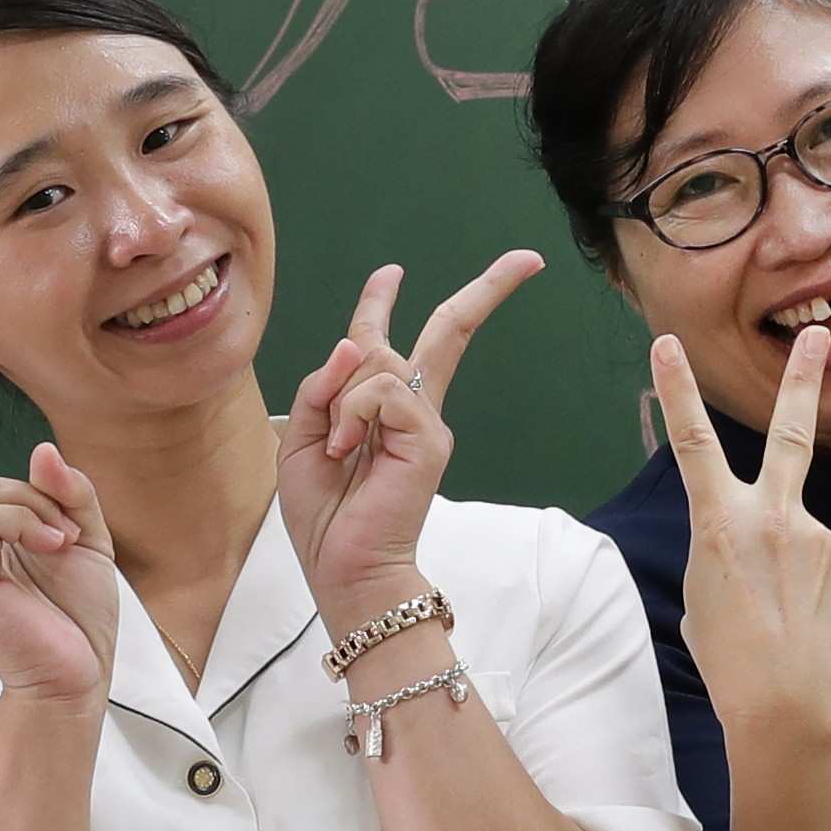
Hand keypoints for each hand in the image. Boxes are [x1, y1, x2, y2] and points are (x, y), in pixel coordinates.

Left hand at [278, 248, 541, 618]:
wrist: (345, 570)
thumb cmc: (325, 515)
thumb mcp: (303, 437)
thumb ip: (322, 387)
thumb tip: (353, 341)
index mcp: (383, 409)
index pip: (389, 342)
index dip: (384, 301)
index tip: (392, 271)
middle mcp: (415, 409)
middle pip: (449, 330)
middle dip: (486, 290)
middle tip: (527, 260)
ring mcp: (428, 423)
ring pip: (381, 361)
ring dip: (341, 396)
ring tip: (337, 447)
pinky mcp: (430, 439)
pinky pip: (381, 391)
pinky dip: (350, 413)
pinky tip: (346, 449)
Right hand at [648, 317, 830, 743]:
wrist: (786, 701)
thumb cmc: (729, 658)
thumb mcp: (702, 596)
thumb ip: (726, 552)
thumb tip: (755, 546)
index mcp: (719, 522)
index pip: (690, 442)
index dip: (676, 390)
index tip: (666, 344)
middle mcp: (771, 515)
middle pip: (789, 431)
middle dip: (800, 379)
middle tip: (813, 335)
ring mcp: (815, 535)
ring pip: (800, 536)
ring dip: (791, 570)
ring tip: (780, 619)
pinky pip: (823, 567)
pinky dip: (812, 592)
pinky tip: (804, 624)